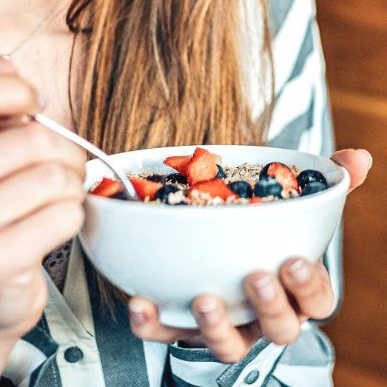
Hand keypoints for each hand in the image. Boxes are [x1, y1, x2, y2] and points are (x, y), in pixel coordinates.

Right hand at [0, 57, 85, 376]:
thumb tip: (4, 62)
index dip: (17, 93)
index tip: (34, 107)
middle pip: (34, 140)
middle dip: (64, 153)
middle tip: (59, 169)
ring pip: (56, 179)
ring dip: (71, 189)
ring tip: (53, 200)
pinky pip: (65, 216)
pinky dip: (72, 218)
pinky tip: (50, 227)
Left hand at [128, 148, 372, 361]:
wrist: (209, 247)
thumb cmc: (257, 234)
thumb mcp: (288, 206)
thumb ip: (322, 184)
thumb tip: (359, 158)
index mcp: (293, 288)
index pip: (318, 299)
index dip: (310, 287)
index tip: (293, 261)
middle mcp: (262, 314)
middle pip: (281, 328)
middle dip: (271, 306)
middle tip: (256, 277)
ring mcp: (222, 324)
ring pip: (229, 344)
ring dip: (218, 326)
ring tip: (206, 299)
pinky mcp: (179, 325)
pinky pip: (166, 333)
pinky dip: (153, 324)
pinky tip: (142, 303)